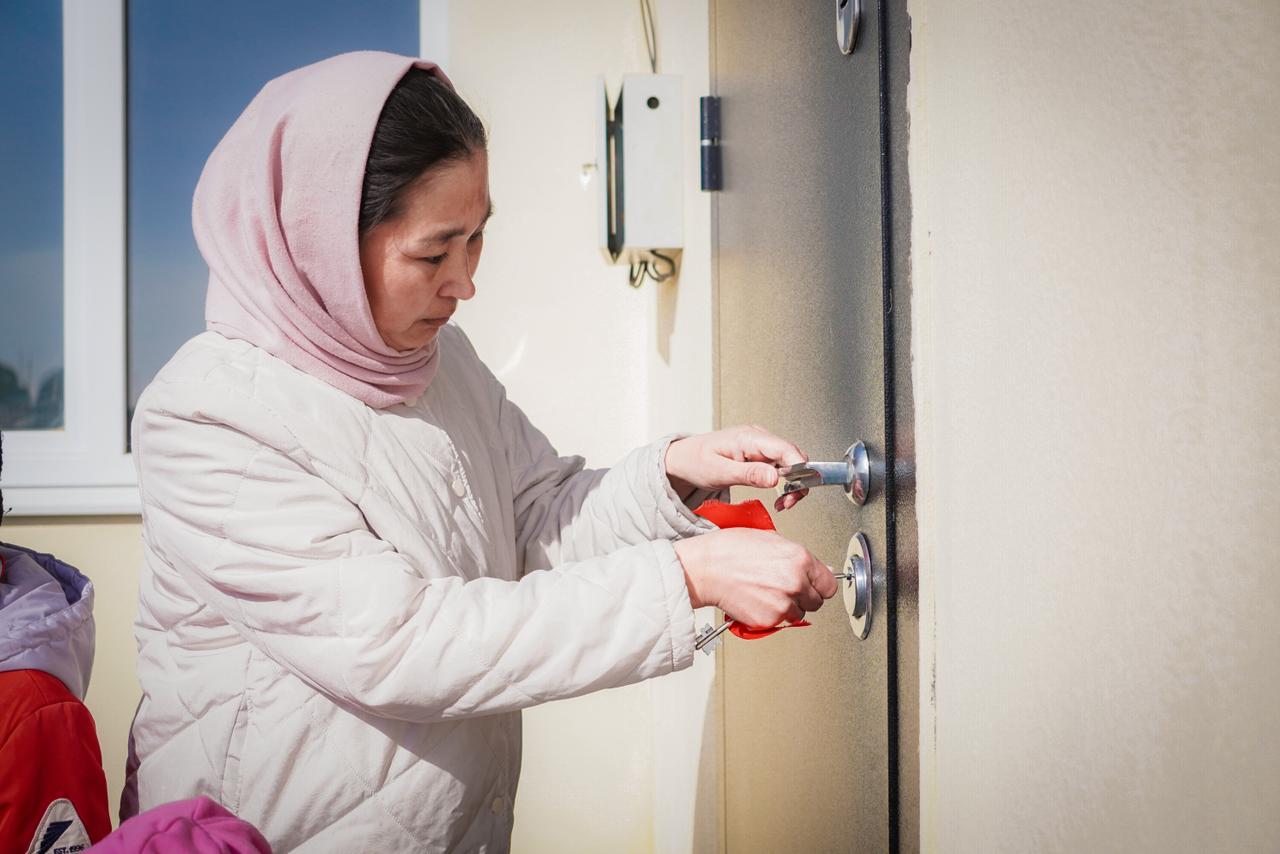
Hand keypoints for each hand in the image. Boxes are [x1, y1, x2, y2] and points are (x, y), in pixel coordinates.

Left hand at [665, 425, 810, 510]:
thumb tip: (775, 477)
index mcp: (749, 437)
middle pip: (794, 456)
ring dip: (792, 484)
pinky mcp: (760, 455)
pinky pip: (781, 467)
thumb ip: (748, 474)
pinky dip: (784, 483)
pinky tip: (778, 495)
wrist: (683, 460)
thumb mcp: (719, 472)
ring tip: (782, 502)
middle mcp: (758, 438)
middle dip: (798, 481)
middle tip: (787, 502)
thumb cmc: (695, 461)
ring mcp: (760, 446)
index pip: (786, 449)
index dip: (798, 469)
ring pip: (791, 463)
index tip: (797, 490)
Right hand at [674, 528, 838, 627]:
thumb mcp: (770, 539)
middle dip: (804, 596)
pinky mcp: (769, 619)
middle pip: (817, 601)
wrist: (706, 568)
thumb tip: (814, 568)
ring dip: (788, 607)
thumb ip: (796, 556)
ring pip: (799, 613)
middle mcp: (795, 582)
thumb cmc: (730, 550)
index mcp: (799, 559)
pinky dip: (771, 615)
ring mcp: (783, 603)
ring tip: (767, 593)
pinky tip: (758, 600)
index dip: (820, 584)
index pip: (829, 584)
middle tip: (785, 588)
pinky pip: (780, 622)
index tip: (815, 586)